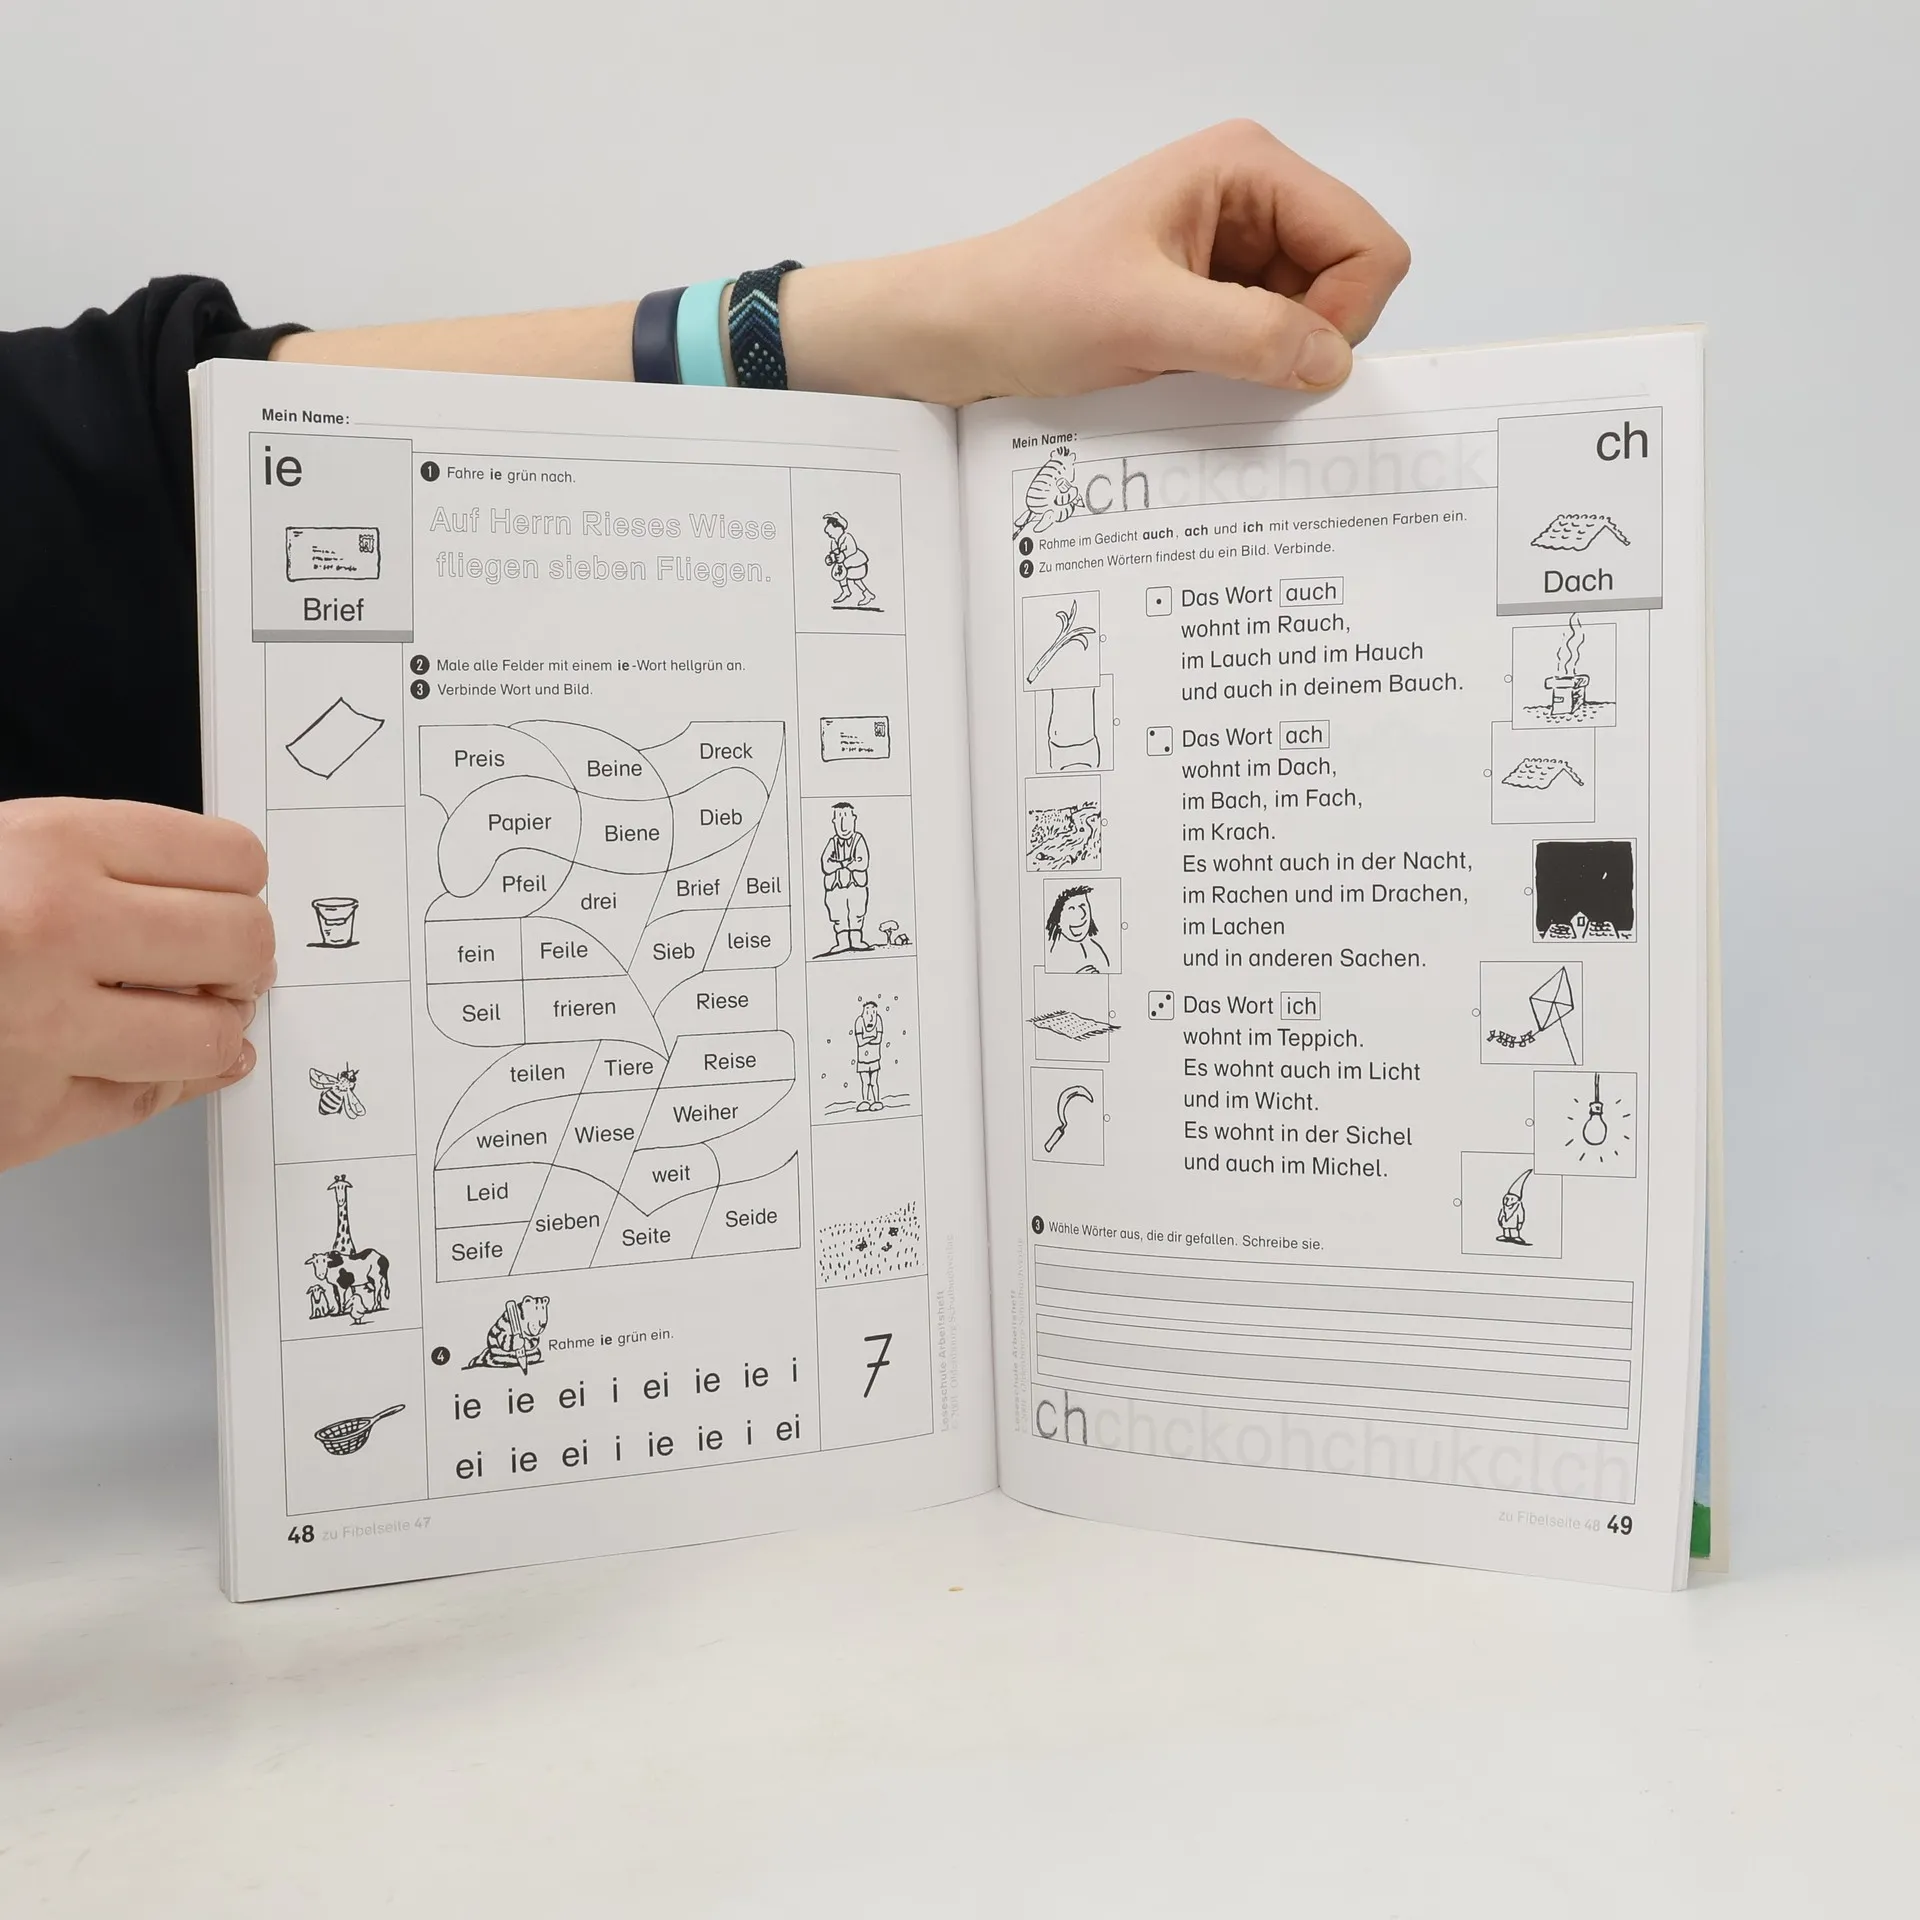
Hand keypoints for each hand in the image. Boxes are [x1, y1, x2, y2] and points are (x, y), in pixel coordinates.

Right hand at [0, 799, 273, 1171]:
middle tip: (229, 959)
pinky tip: (166, 1062)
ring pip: (211, 1037)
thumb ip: (97, 863)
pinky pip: (146, 1105)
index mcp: (49, 848)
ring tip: (195, 1010)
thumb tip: (218, 890)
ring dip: (218, 1026)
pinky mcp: (26, 1119)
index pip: (230, 859)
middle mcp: (55, 934)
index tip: (237, 892)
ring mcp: (42, 1033)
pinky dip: (170, 1084)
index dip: (243, 882)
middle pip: (241, 944)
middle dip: (245, 955)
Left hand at [785, 120, 1410, 405]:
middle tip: (1232, 371)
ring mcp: (1231, 247)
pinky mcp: (1207, 295)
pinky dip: (1248, 370)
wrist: (958, 331)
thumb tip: (1333, 363)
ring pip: (1311, 317)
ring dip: (1272, 359)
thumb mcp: (1145, 322)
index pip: (1366, 242)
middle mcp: (1249, 197)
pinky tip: (1194, 381)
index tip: (1283, 363)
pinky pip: (1266, 340)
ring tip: (1198, 372)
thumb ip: (1249, 338)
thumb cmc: (1032, 304)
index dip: (1344, 315)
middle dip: (1310, 338)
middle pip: (1347, 280)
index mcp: (1247, 167)